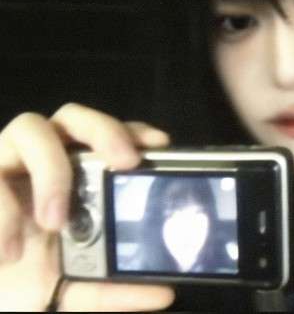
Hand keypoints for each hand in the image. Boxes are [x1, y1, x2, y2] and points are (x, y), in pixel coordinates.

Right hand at [0, 103, 174, 310]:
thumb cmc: (31, 278)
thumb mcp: (75, 284)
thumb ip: (112, 288)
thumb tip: (162, 293)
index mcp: (74, 173)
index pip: (106, 135)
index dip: (132, 131)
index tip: (159, 144)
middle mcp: (45, 158)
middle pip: (74, 116)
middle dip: (102, 131)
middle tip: (124, 162)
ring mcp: (10, 163)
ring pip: (30, 128)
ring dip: (50, 171)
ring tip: (54, 223)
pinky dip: (4, 212)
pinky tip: (11, 251)